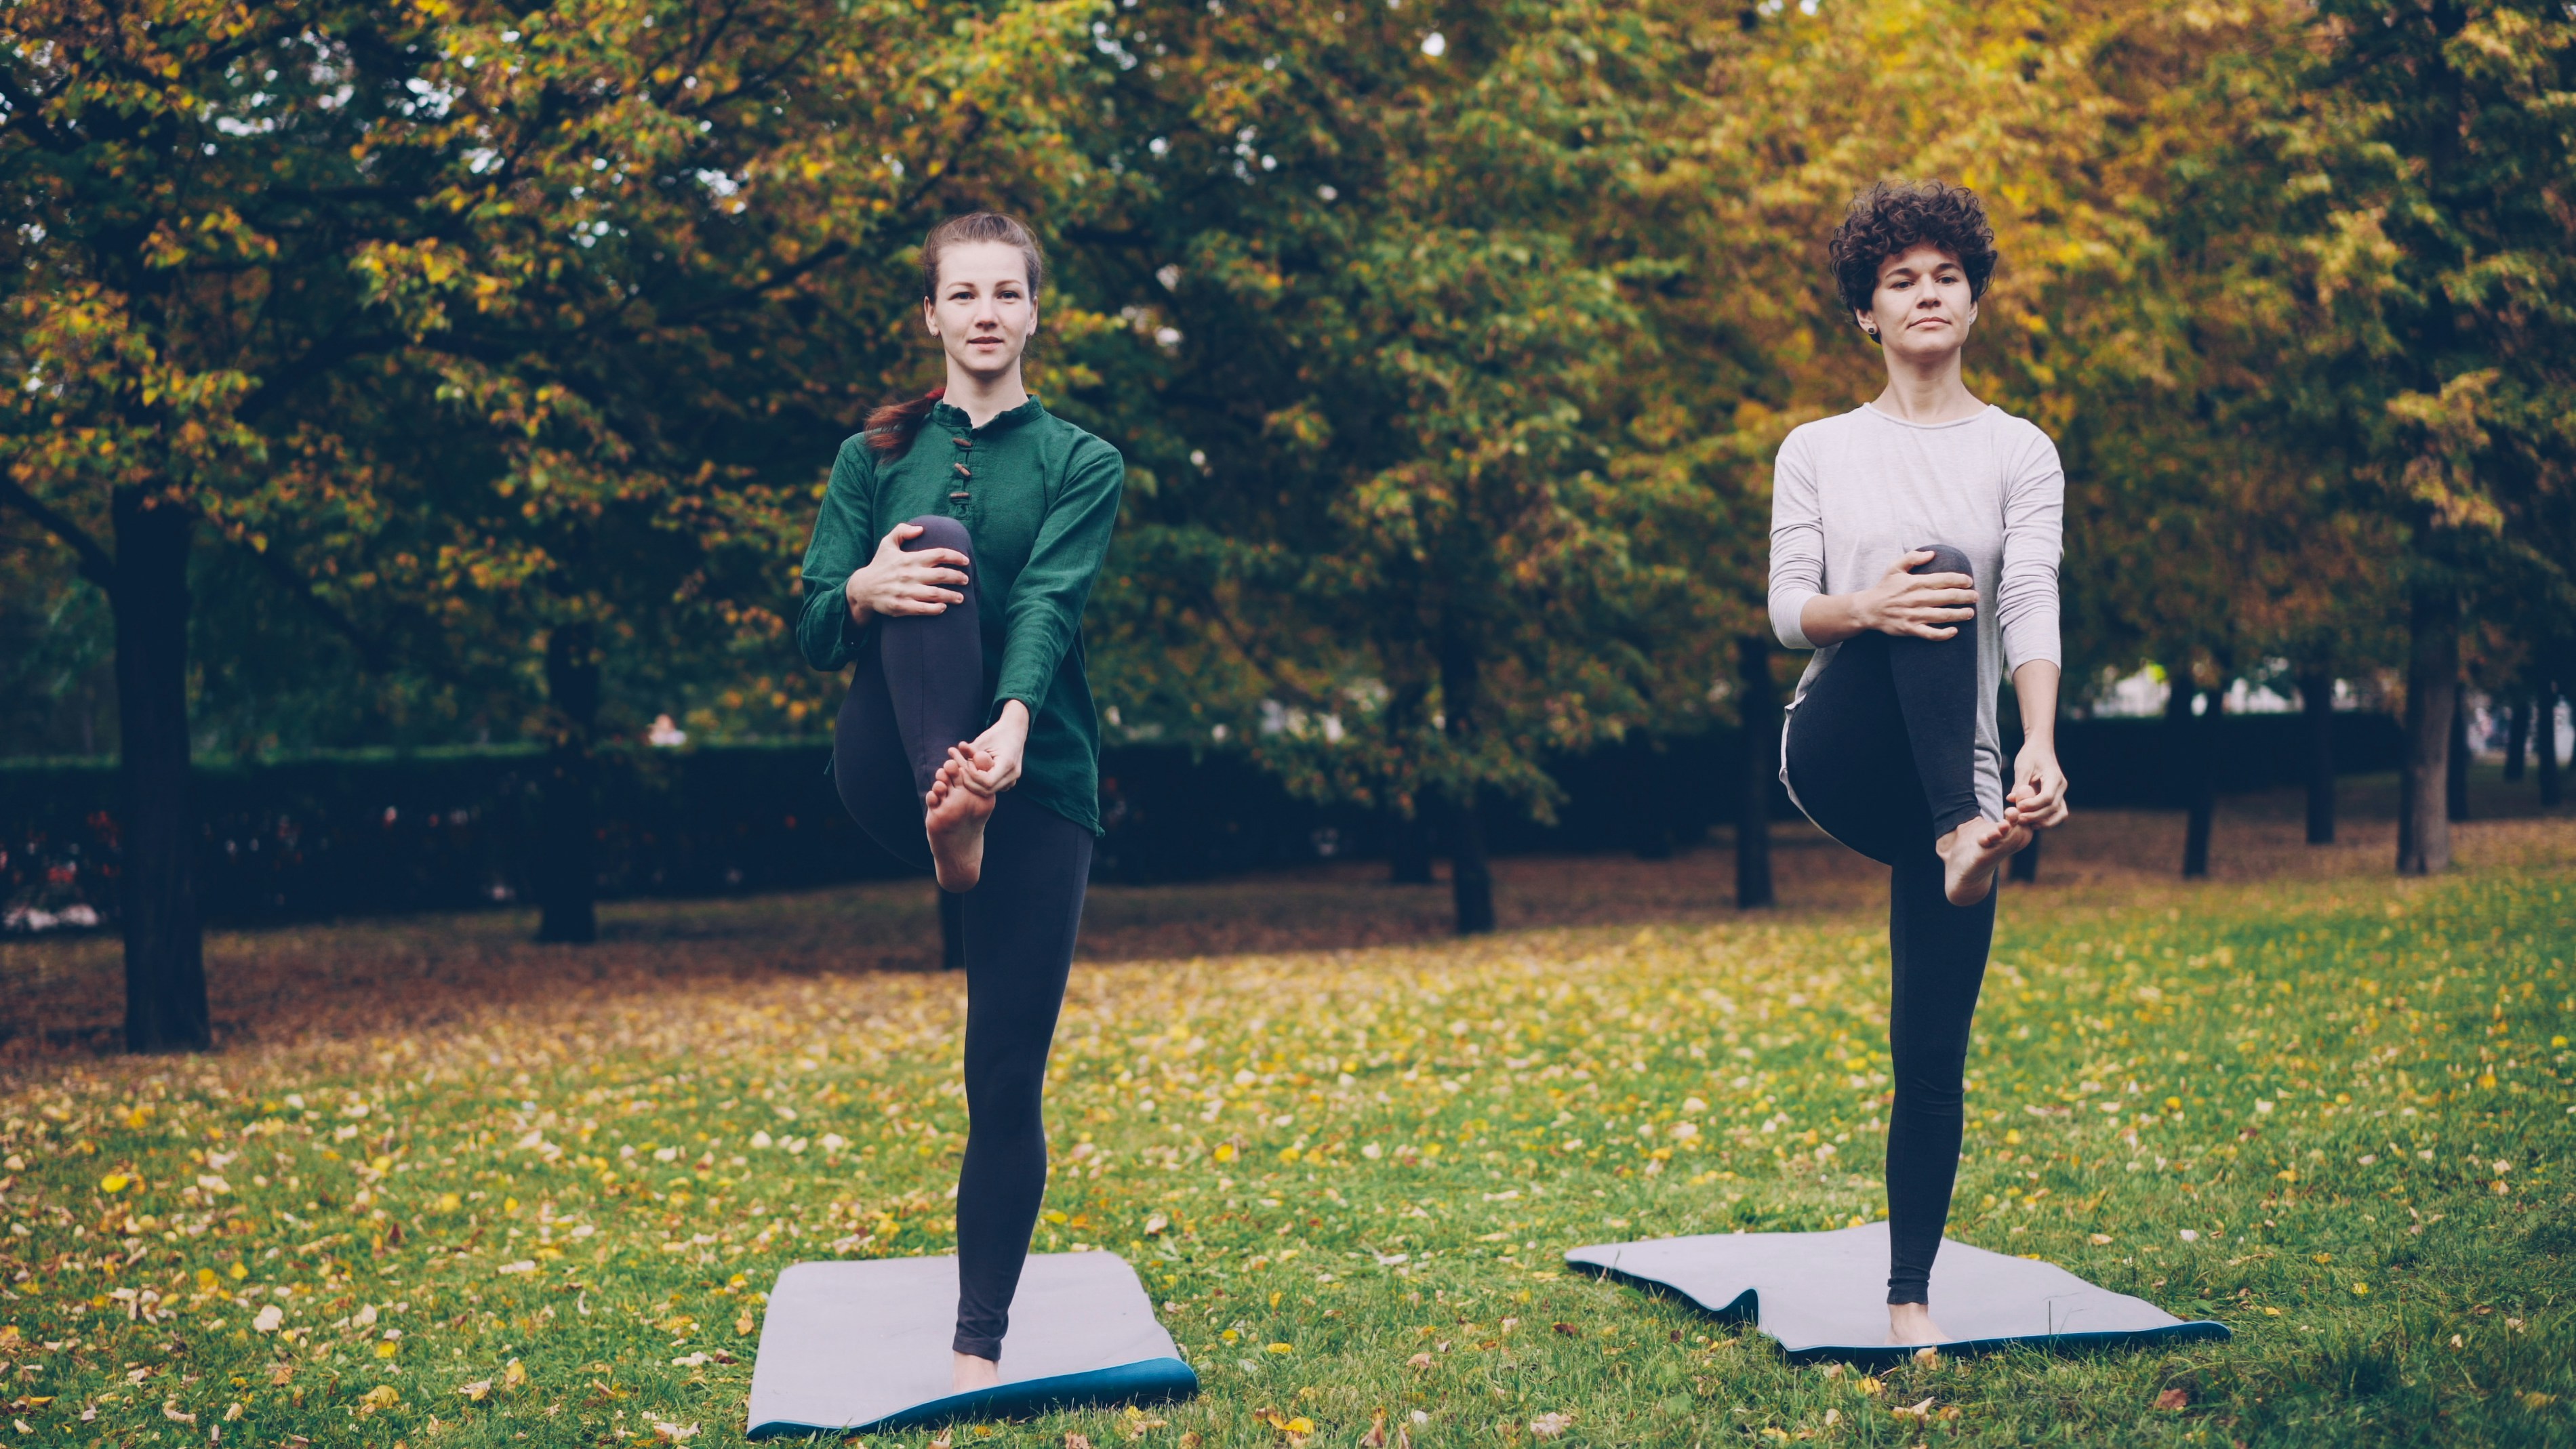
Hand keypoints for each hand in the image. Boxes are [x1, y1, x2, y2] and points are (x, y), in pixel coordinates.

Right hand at [844, 522, 969, 624]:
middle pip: (941, 575)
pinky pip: (922, 609)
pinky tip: (943, 607)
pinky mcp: (900, 606)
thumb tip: (921, 528)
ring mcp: (905, 591)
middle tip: (966, 580)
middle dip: (957, 577)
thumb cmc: (879, 565)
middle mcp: (909, 574)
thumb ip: (902, 531)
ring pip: (934, 594)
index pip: (938, 554)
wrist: (862, 588)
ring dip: (951, 596)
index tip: (965, 561)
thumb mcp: (886, 544)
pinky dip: (935, 609)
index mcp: (909, 559)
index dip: (955, 557)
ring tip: (961, 598)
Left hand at [948, 699, 1030, 796]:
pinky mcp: (1009, 782)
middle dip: (970, 782)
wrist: (1014, 733)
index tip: (968, 761)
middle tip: (961, 769)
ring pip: (988, 792)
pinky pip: (991, 789)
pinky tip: (974, 772)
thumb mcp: (983, 739)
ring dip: (973, 784)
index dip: (973, 775)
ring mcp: (1012, 780)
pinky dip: (980, 783)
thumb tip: (953, 751)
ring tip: (966, 769)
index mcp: (1008, 763)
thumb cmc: (997, 734)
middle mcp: (1012, 775)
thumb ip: (970, 749)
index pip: (987, 781)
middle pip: (986, 790)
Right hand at [1853, 549, 1977, 639]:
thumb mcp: (1895, 567)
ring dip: (1960, 614)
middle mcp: (1918, 599)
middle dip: (1966, 597)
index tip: (1969, 581)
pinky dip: (1944, 634)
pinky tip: (1954, 631)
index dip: (1960, 580)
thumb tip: (1932, 553)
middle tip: (1975, 597)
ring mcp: (1915, 615)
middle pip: (1948, 597)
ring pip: (1943, 615)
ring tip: (1970, 613)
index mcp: (1916, 583)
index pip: (1944, 579)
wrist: (1868, 609)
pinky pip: (1931, 633)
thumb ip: (1913, 557)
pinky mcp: (1911, 629)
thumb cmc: (1884, 587)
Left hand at [2004, 740, 2068, 830]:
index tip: (2019, 807)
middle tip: (2018, 818)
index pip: (2047, 797)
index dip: (2033, 805)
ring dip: (2044, 822)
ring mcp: (2061, 793)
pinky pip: (2056, 814)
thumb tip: (2011, 800)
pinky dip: (2047, 820)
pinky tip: (2032, 823)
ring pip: (2059, 814)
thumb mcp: (2022, 767)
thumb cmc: (2031, 755)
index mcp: (2054, 777)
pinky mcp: (2057, 798)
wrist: (2040, 748)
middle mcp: (2061, 787)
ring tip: (2026, 823)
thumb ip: (2019, 785)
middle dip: (2035, 816)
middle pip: (2053, 808)